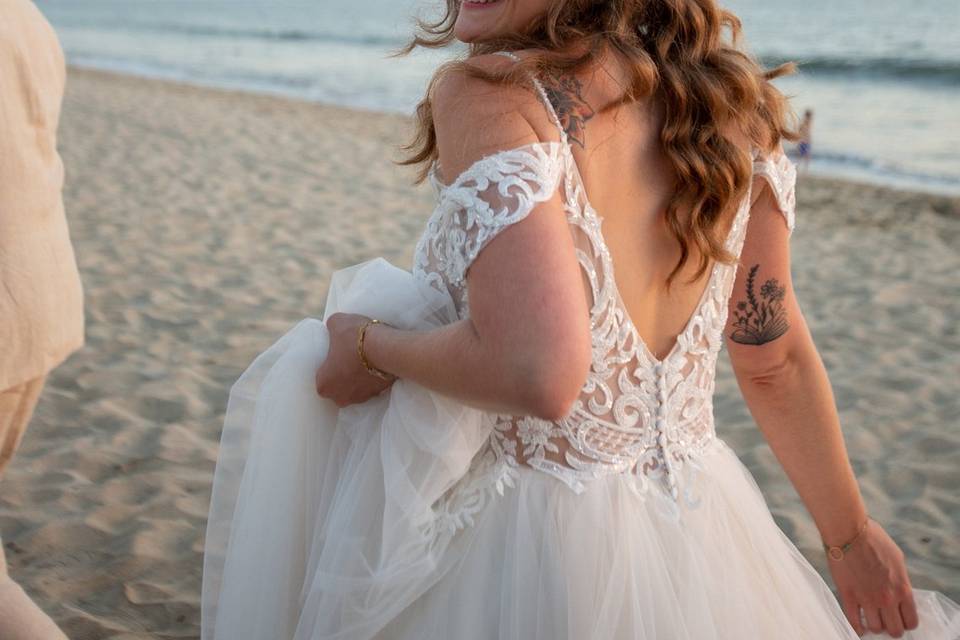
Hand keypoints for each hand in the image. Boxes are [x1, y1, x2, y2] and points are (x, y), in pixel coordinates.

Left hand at [315, 312, 395, 407]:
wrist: (385, 347)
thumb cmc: (355, 338)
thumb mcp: (336, 322)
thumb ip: (331, 327)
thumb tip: (333, 328)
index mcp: (323, 385)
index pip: (321, 378)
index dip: (326, 366)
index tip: (333, 355)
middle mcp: (339, 398)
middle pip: (337, 387)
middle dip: (342, 375)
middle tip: (348, 358)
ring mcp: (360, 399)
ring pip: (355, 389)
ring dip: (357, 378)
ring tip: (363, 359)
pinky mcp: (378, 395)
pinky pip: (371, 387)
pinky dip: (372, 379)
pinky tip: (375, 365)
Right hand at [827, 518, 918, 637]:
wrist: (849, 531)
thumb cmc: (873, 538)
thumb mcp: (897, 558)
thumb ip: (900, 578)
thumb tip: (898, 588)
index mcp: (902, 588)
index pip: (911, 621)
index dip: (905, 622)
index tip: (899, 617)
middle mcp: (887, 598)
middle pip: (895, 630)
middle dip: (891, 627)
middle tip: (885, 619)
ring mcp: (867, 599)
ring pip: (875, 628)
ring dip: (874, 625)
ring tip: (870, 618)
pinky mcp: (848, 596)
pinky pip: (853, 621)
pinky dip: (856, 627)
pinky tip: (858, 624)